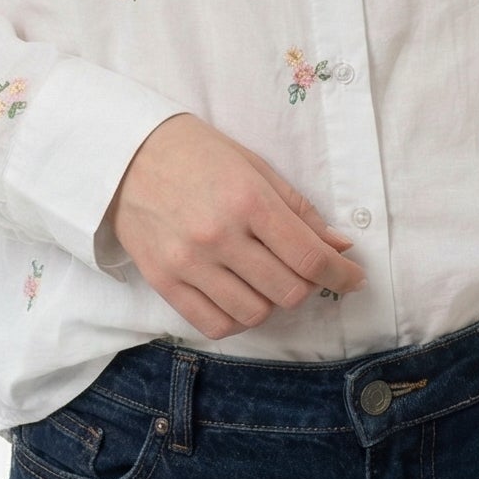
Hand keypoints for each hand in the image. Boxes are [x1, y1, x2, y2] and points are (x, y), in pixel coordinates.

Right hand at [103, 113, 366, 339]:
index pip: (309, 257)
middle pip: (287, 291)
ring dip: (272, 302)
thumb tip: (339, 246)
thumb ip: (299, 211)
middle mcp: (219, 236)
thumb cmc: (197, 154)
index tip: (353, 278)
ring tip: (266, 279)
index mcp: (248, 200)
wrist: (125, 155)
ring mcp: (188, 263)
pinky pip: (215, 324)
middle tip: (305, 271)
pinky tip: (240, 295)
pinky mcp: (163, 282)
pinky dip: (237, 318)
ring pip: (255, 314)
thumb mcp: (254, 167)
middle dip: (309, 286)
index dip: (341, 275)